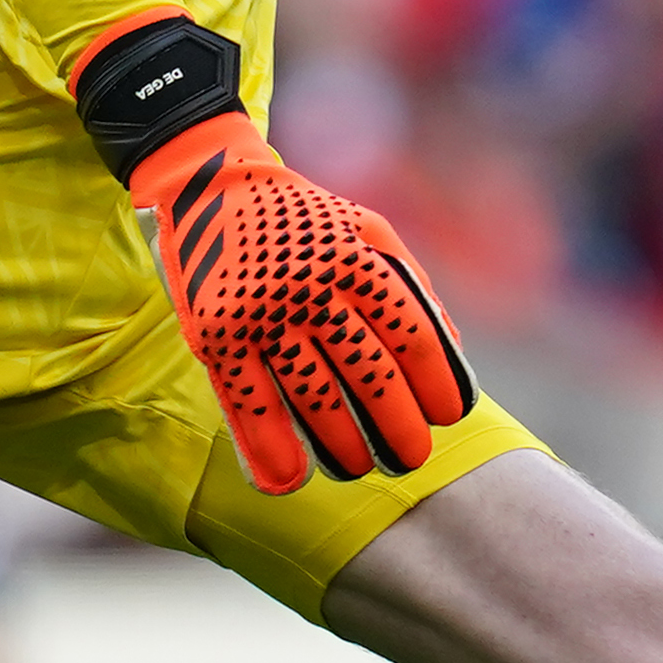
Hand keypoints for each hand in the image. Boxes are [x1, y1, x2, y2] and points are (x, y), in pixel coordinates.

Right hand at [81, 11, 472, 494]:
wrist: (210, 182)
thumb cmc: (304, 217)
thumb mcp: (368, 229)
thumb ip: (410, 284)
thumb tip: (452, 349)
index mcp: (356, 258)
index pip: (410, 333)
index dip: (435, 381)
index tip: (450, 414)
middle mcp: (311, 286)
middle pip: (367, 372)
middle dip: (397, 424)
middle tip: (413, 458)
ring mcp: (261, 312)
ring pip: (311, 394)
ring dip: (341, 443)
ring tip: (361, 467)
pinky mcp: (216, 333)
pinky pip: (247, 401)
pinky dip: (268, 447)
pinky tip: (289, 480)